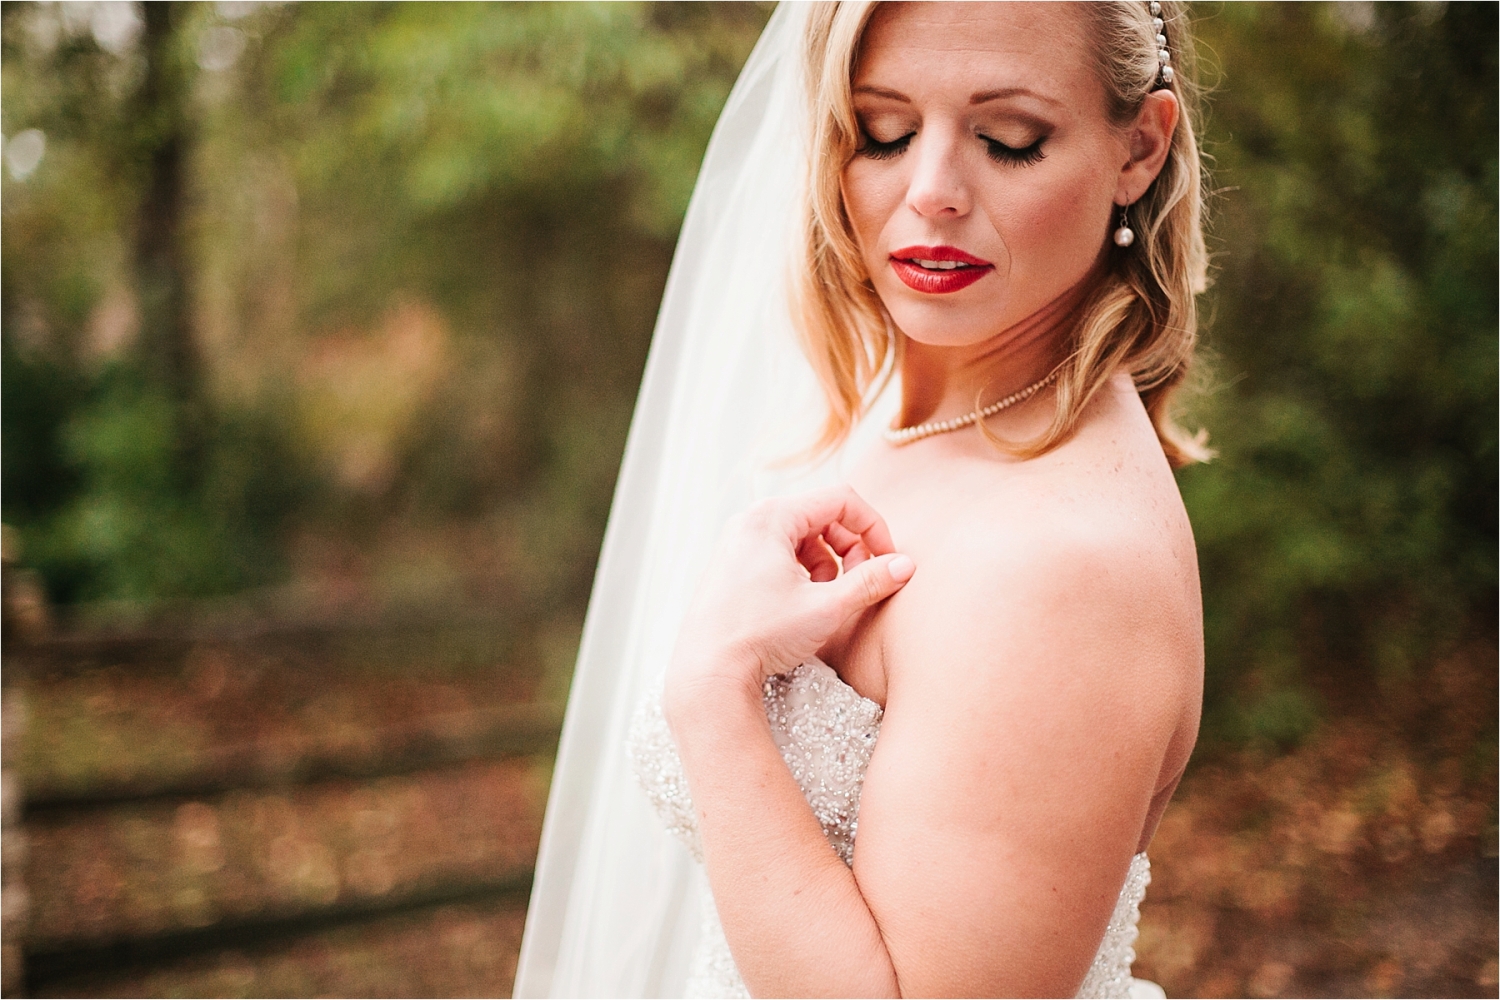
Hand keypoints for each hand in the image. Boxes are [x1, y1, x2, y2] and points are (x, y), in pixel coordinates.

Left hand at [665, 485, 915, 712]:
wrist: (708, 670)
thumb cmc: (760, 635)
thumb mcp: (826, 607)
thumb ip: (869, 582)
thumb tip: (906, 566)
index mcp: (771, 517)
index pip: (841, 500)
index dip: (873, 527)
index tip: (888, 560)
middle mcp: (751, 521)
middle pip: (821, 515)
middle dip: (850, 547)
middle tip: (861, 581)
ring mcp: (738, 542)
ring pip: (802, 536)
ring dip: (829, 561)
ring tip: (831, 596)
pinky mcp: (733, 565)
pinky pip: (780, 552)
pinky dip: (804, 570)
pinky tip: (806, 602)